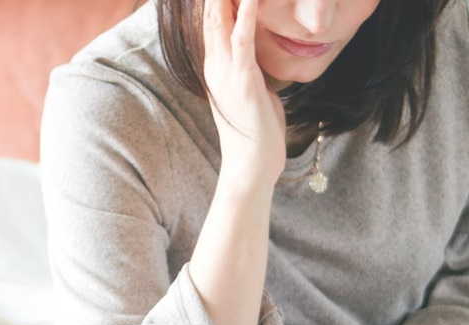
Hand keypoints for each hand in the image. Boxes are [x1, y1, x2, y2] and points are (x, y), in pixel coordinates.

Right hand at [202, 0, 285, 184]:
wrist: (252, 166)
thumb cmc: (257, 132)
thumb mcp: (254, 91)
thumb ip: (251, 68)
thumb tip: (257, 55)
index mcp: (217, 66)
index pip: (213, 19)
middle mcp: (215, 65)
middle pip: (210, 12)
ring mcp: (225, 72)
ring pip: (221, 19)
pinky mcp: (243, 80)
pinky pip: (242, 39)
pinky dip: (246, 14)